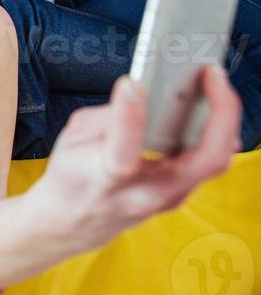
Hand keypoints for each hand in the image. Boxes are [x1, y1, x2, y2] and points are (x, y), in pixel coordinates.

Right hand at [34, 68, 240, 249]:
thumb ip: (110, 116)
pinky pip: (209, 161)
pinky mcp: (181, 193)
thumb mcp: (73, 138)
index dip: (128, 116)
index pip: (121, 155)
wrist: (73, 221)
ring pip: (214, 162)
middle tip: (212, 73)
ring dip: (224, 118)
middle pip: (202, 162)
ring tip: (215, 79)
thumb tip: (143, 90)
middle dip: (218, 114)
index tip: (132, 84)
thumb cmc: (71, 174)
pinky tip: (212, 101)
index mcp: (104, 179)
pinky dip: (216, 128)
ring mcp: (170, 198)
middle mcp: (144, 195)